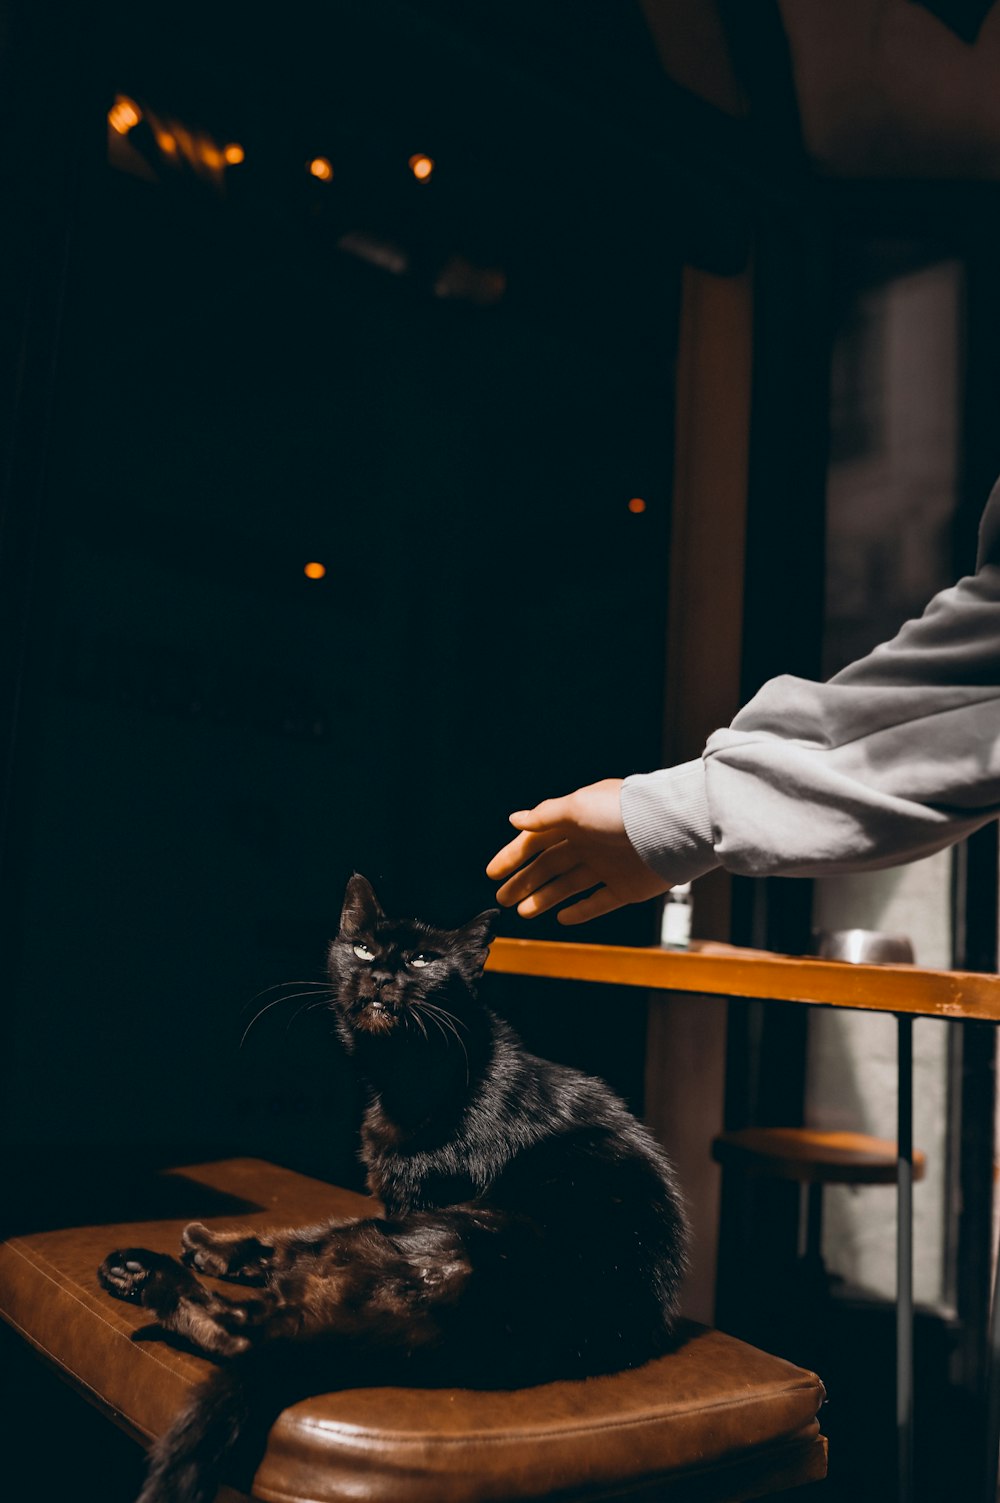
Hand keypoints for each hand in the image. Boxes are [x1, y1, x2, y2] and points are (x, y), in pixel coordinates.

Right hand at [486, 778, 670, 924]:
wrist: (668, 831)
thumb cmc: (620, 813)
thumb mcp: (575, 808)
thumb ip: (544, 816)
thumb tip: (515, 819)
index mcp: (576, 821)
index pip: (537, 840)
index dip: (514, 856)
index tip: (493, 873)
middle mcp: (590, 843)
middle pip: (549, 865)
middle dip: (524, 881)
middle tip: (502, 898)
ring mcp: (607, 866)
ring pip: (568, 885)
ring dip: (544, 897)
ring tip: (522, 912)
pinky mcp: (626, 888)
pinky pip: (599, 902)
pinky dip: (581, 911)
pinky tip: (562, 918)